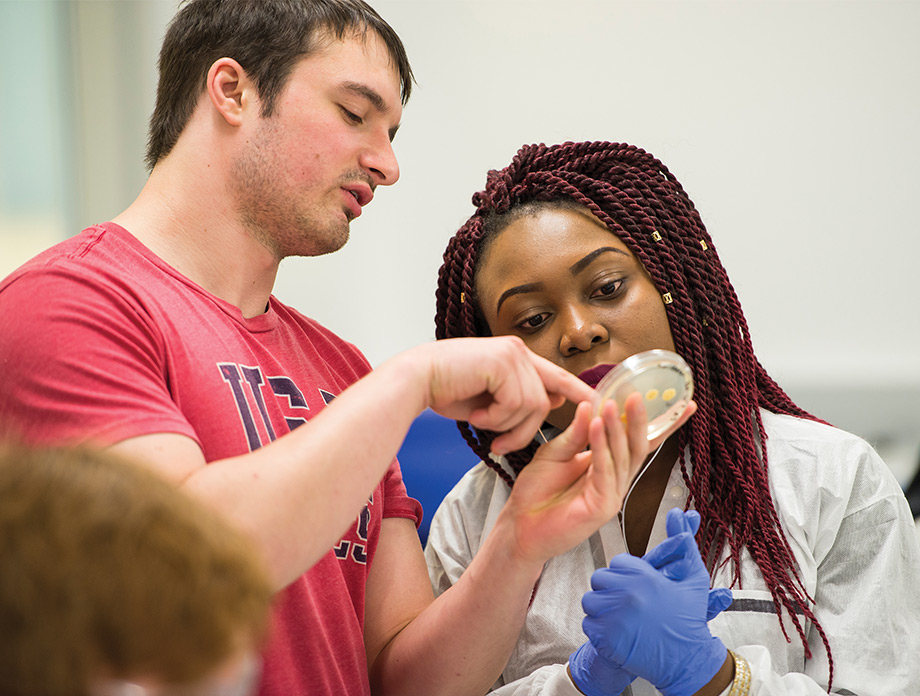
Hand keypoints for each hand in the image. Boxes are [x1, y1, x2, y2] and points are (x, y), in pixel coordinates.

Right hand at [419, 337, 595, 454]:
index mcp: (517, 358)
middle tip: (498, 446)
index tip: (598, 411)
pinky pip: (516, 404)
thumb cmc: (447, 390)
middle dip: (524, 431)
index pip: (559, 378)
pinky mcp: (503, 362)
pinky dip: (495, 418)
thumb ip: (517, 399)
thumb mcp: (489, 399)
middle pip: (544, 402)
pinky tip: (475, 414)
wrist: (415, 379)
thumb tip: (551, 404)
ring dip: (505, 426)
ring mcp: (513, 354)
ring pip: (532, 407)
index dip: (580, 395)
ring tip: (479, 422)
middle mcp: (519, 351)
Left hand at [497, 394, 649, 564]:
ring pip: (623, 457)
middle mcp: (616, 480)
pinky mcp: (602, 507)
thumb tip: (590, 405)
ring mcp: (612, 495)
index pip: (639, 441)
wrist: (520, 526)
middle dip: (638, 420)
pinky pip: (605, 471)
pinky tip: (597, 425)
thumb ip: (576, 433)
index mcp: (609, 465)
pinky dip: (601, 447)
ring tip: (611, 404)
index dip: (661, 424)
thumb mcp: (555, 452)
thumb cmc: (537, 491)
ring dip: (617, 428)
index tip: (683, 403)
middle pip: (637, 447)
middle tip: (636, 395)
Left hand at [581, 509, 730, 695]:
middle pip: (600, 580)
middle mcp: (626, 595)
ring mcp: (614, 617)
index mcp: (643, 577)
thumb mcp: (692, 577)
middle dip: (612, 590)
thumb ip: (683, 542)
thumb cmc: (688, 619)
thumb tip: (677, 513)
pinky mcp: (605, 639)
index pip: (618, 563)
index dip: (627, 575)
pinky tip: (619, 632)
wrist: (686, 660)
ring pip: (591, 601)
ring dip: (603, 608)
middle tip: (629, 602)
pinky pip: (588, 624)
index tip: (637, 587)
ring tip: (623, 617)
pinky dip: (599, 629)